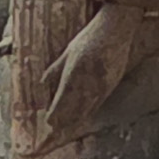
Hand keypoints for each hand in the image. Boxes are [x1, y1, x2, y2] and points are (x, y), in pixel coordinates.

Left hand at [41, 5, 140, 143]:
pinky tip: (85, 115)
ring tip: (68, 127)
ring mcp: (102, 83)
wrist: (116, 29)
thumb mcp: (68, 51)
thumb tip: (42, 83)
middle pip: (74, 108)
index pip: (62, 99)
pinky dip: (90, 110)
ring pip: (87, 108)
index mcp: (74, 72)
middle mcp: (88, 81)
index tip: (49, 120)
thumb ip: (55, 69)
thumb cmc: (90, 36)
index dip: (56, 112)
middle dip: (64, 120)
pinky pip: (99, 102)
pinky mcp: (112, 83)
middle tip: (56, 129)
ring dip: (76, 118)